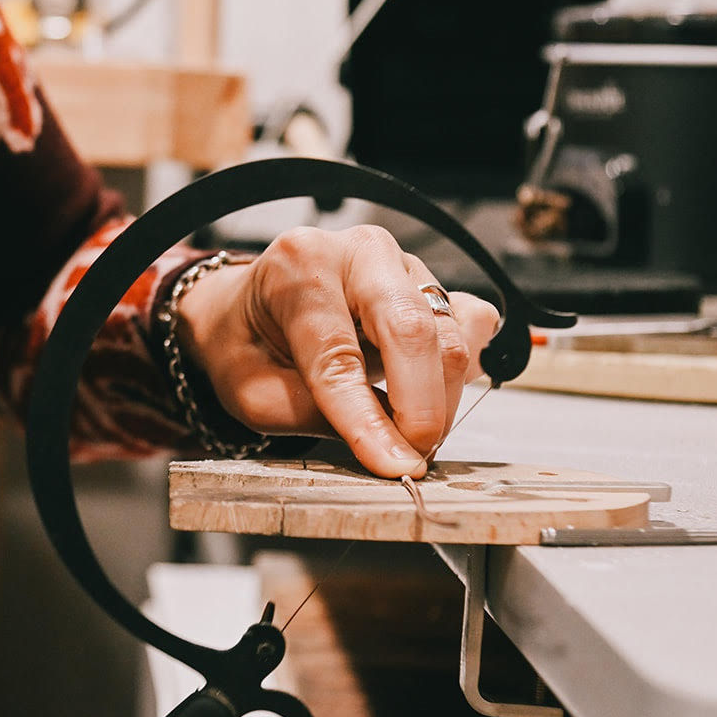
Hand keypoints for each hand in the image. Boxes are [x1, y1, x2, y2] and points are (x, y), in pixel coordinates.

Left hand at [176, 226, 500, 476]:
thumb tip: (392, 453)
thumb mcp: (255, 392)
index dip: (368, 418)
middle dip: (421, 407)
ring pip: (449, 335)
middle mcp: (358, 250)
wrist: (247, 310)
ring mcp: (402, 261)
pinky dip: (459, 370)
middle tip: (410, 457)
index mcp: (299, 264)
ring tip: (405, 434)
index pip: (339, 352)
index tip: (393, 465)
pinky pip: (470, 325)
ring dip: (438, 399)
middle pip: (412, 328)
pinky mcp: (432, 281)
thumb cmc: (246, 347)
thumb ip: (318, 416)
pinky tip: (427, 394)